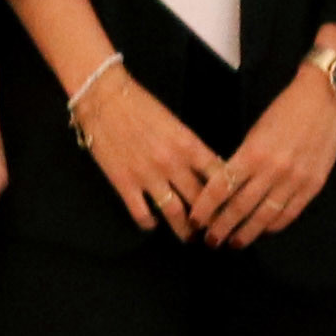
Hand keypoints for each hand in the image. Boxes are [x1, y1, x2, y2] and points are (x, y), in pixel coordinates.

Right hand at [68, 67, 222, 237]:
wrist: (104, 99)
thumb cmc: (140, 105)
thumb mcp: (175, 124)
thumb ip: (191, 149)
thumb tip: (206, 171)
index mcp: (189, 146)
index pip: (219, 177)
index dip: (229, 196)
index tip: (231, 206)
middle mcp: (172, 164)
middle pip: (201, 200)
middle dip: (210, 219)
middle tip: (213, 229)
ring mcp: (148, 176)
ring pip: (175, 213)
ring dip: (185, 229)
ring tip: (189, 236)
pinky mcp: (125, 183)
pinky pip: (142, 214)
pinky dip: (150, 223)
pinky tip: (152, 223)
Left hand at [198, 61, 335, 248]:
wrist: (323, 100)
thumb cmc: (285, 111)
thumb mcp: (256, 132)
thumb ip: (243, 160)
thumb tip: (226, 186)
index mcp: (252, 153)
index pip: (221, 188)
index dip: (206, 207)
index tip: (195, 220)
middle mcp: (272, 170)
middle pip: (240, 207)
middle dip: (222, 227)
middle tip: (210, 241)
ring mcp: (294, 180)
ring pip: (265, 216)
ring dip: (247, 233)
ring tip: (234, 242)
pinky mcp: (312, 185)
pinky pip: (290, 212)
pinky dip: (275, 225)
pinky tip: (264, 230)